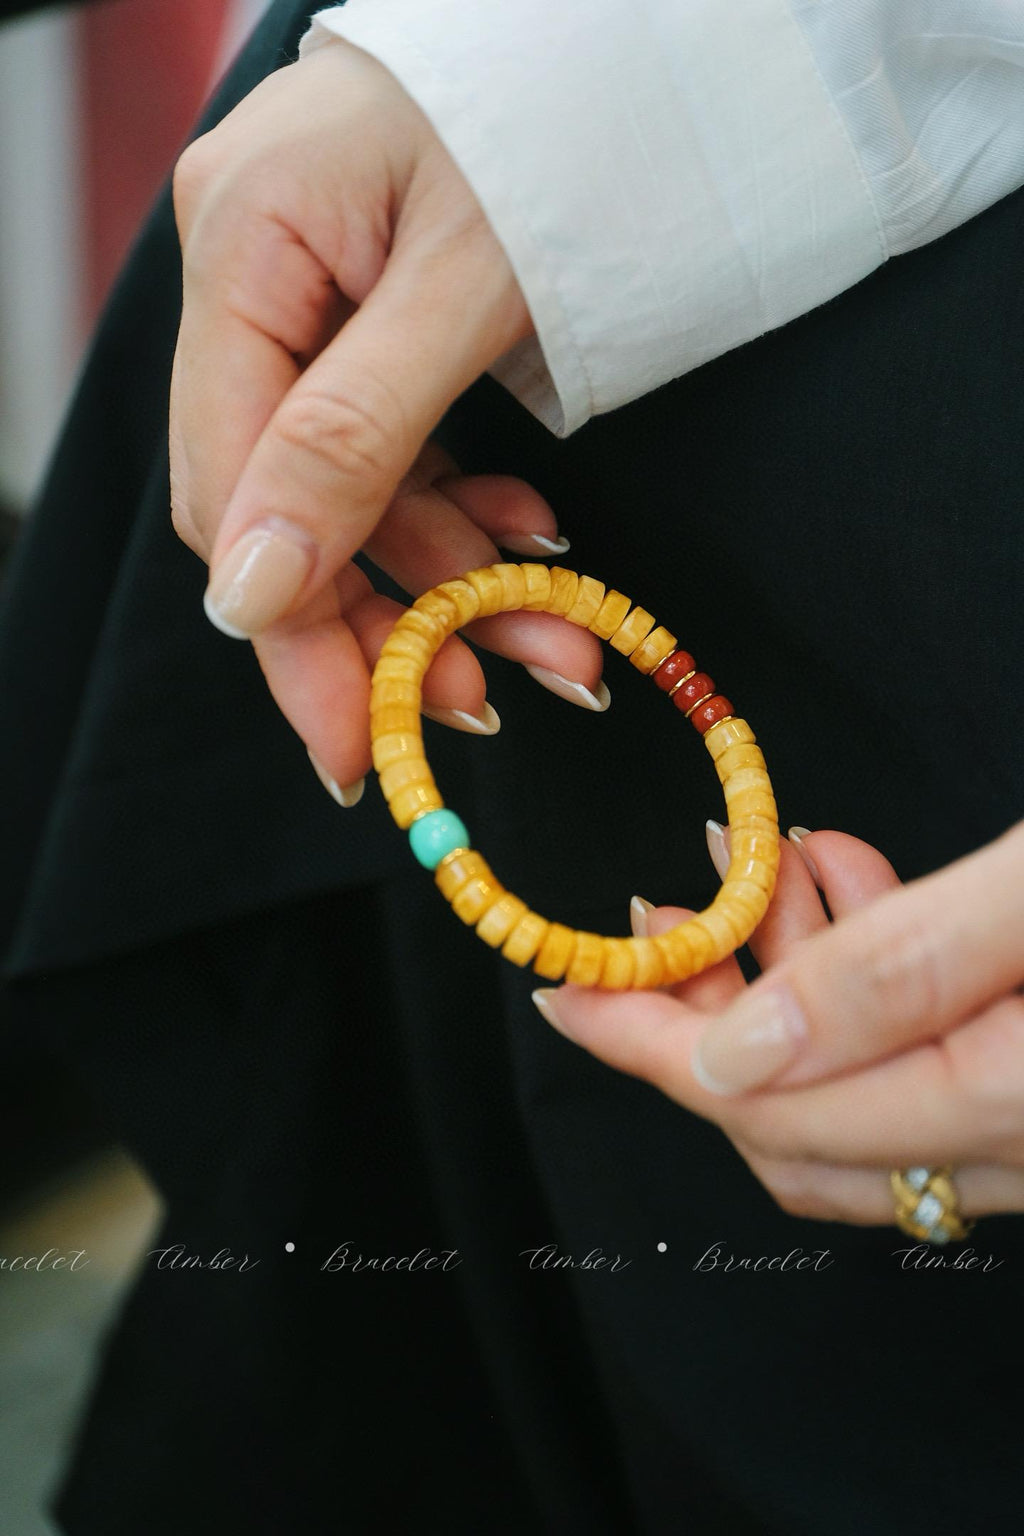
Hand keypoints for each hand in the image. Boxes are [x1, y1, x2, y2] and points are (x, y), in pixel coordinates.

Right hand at [170, 42, 603, 799]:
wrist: (640, 42)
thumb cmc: (563, 127)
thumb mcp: (465, 293)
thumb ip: (350, 442)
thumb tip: (247, 596)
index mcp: (245, 246)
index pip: (230, 480)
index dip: (289, 628)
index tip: (349, 746)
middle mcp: (253, 275)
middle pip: (282, 501)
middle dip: (385, 617)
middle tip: (475, 707)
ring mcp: (305, 298)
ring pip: (348, 489)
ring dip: (446, 580)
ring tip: (550, 642)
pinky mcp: (364, 320)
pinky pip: (391, 449)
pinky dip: (459, 515)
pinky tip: (526, 550)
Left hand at [534, 820, 1023, 1225]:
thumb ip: (897, 973)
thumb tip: (735, 1050)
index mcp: (1007, 1108)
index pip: (771, 1107)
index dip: (652, 1047)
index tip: (569, 996)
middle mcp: (1017, 1147)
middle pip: (798, 1115)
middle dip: (711, 1008)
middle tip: (670, 914)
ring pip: (858, 1077)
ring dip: (791, 969)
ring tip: (765, 865)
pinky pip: (923, 1054)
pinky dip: (868, 973)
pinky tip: (849, 884)